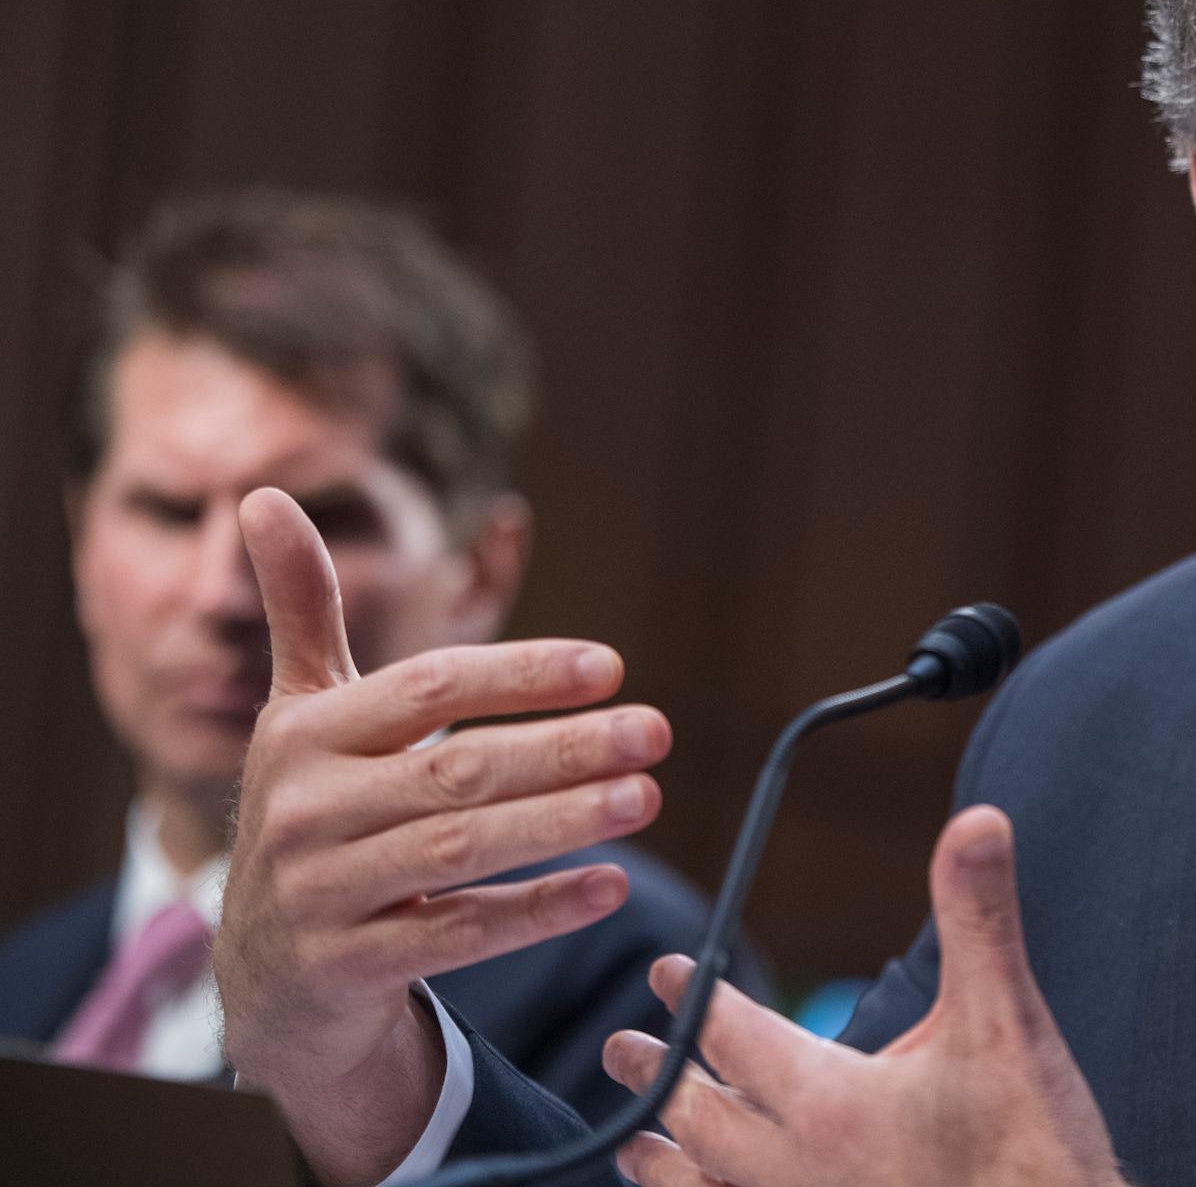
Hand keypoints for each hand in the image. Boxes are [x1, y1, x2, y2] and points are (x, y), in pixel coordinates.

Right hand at [217, 487, 673, 1185]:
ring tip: (644, 797)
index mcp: (306, 734)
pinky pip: (458, 935)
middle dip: (565, 747)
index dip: (522, 673)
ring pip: (461, 849)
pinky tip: (609, 886)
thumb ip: (302, 611)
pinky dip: (538, 910)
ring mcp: (321, 893)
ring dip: (563, 822)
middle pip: (457, 768)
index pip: (429, 689)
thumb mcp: (300, 714)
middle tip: (656, 731)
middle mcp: (305, 810)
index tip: (612, 665)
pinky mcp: (347, 966)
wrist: (265, 973)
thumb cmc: (310, 815)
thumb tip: (265, 497)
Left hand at [604, 806, 1124, 1186]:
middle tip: (620, 1049)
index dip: (696, 1000)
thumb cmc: (1031, 1148)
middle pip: (701, 1120)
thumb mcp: (1006, 1019)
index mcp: (826, 1104)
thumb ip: (979, 917)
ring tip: (633, 1148)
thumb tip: (976, 822)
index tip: (667, 975)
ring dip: (666, 1163)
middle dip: (660, 1078)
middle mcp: (796, 1172)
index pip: (732, 1038)